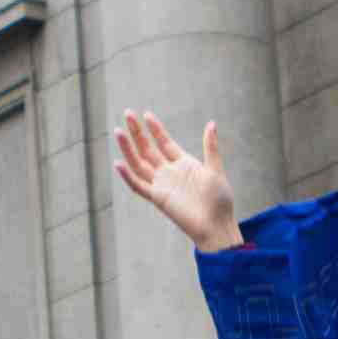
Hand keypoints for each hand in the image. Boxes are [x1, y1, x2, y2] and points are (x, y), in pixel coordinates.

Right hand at [111, 110, 244, 254]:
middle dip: (137, 132)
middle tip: (127, 114)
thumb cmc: (219, 200)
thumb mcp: (215, 168)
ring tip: (118, 132)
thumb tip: (211, 123)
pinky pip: (139, 186)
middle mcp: (169, 173)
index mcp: (182, 163)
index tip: (145, 114)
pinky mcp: (158, 198)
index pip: (164, 142)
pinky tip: (118, 163)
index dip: (155, 129)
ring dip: (128, 149)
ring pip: (139, 164)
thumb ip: (210, 146)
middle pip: (148, 149)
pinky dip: (127, 176)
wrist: (216, 224)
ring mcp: (162, 185)